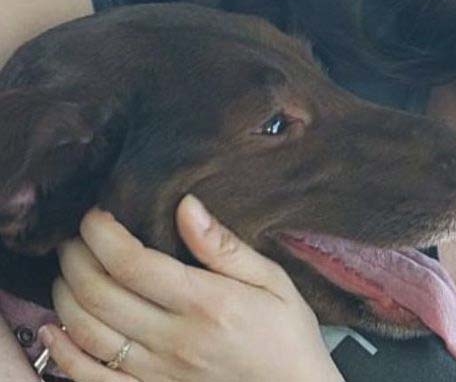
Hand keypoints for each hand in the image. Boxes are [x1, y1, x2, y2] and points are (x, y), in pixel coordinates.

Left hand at [40, 195, 343, 381]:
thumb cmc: (286, 333)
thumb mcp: (272, 280)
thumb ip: (225, 246)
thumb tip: (186, 205)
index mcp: (206, 303)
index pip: (132, 263)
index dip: (101, 234)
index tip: (96, 215)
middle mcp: (175, 339)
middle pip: (100, 294)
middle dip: (75, 258)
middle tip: (75, 238)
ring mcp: (158, 371)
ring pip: (87, 332)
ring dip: (66, 295)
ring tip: (69, 271)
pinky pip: (91, 377)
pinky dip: (63, 352)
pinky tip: (55, 327)